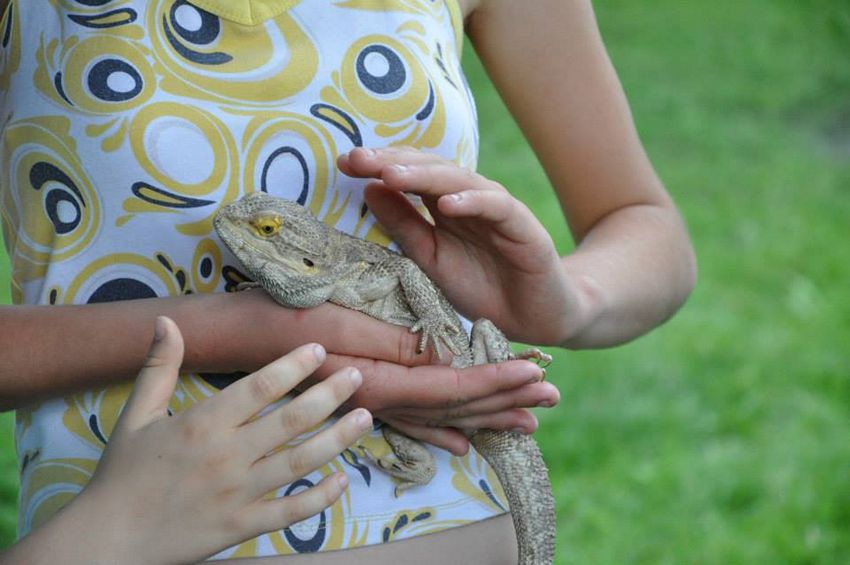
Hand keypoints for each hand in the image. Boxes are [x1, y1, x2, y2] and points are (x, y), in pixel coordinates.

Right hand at [5, 317, 372, 564]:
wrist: (108, 540)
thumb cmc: (123, 474)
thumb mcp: (135, 415)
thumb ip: (158, 368)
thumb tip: (165, 321)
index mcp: (203, 424)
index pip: (259, 387)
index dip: (293, 366)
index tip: (320, 349)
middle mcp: (227, 456)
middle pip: (291, 420)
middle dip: (330, 395)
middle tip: (358, 376)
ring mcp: (238, 493)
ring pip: (300, 462)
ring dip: (337, 439)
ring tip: (365, 418)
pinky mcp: (242, 526)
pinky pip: (291, 511)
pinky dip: (321, 497)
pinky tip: (344, 480)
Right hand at [236, 290, 559, 454]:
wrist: (232, 339)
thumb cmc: (278, 321)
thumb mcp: (336, 323)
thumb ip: (392, 346)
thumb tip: (443, 358)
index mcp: (378, 381)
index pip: (451, 385)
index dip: (496, 378)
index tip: (536, 370)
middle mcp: (380, 400)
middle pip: (455, 406)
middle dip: (505, 399)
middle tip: (551, 395)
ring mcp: (372, 403)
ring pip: (440, 415)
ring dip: (485, 415)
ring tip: (527, 419)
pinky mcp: (363, 396)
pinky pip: (413, 419)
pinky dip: (445, 428)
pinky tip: (465, 441)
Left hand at [338, 147, 588, 344]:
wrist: (535, 317)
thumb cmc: (482, 287)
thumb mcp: (431, 259)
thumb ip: (404, 227)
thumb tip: (367, 190)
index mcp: (443, 205)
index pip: (409, 175)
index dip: (378, 166)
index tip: (344, 163)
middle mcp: (468, 199)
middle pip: (428, 170)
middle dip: (392, 162)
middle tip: (358, 159)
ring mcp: (497, 209)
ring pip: (459, 181)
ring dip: (424, 176)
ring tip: (391, 174)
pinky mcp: (523, 227)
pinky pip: (497, 207)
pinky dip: (473, 201)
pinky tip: (448, 203)